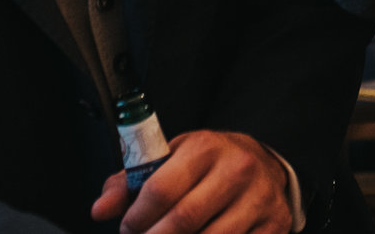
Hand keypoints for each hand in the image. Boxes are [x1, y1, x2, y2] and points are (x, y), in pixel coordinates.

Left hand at [91, 130, 291, 233]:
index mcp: (205, 147)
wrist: (262, 164)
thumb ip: (130, 183)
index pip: (160, 189)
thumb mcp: (170, 159)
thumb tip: (100, 209)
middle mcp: (237, 169)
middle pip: (183, 221)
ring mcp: (259, 199)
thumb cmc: (208, 164)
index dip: (136, 218)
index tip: (128, 228)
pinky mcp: (274, 224)